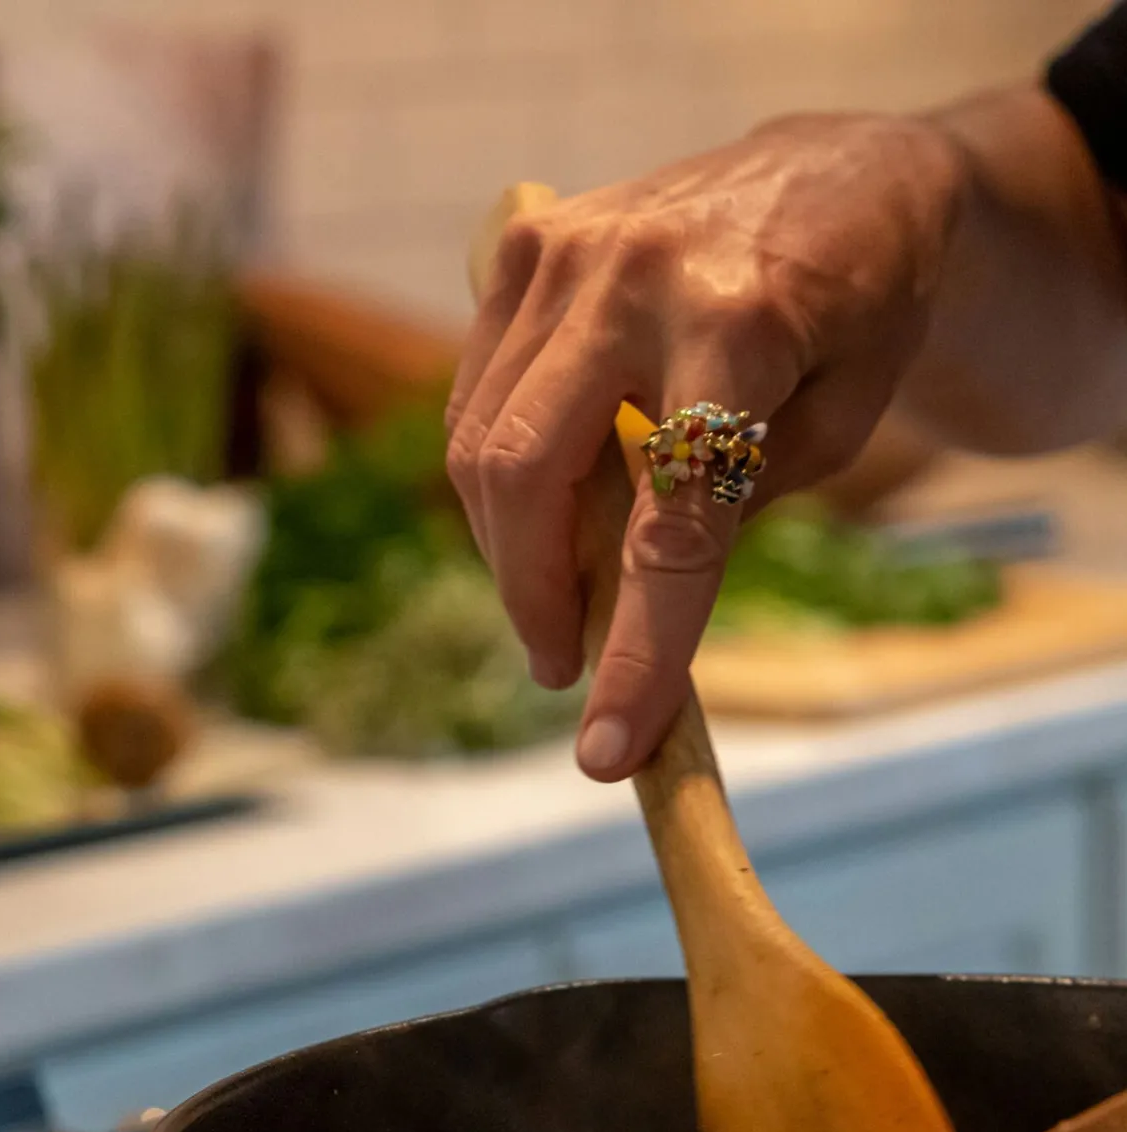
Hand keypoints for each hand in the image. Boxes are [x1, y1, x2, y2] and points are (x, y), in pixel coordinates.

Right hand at [446, 113, 964, 778]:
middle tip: (564, 666)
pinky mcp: (528, 246)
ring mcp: (567, 250)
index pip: (670, 526)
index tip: (608, 751)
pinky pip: (477, 391)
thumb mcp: (838, 425)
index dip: (637, 650)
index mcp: (741, 322)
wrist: (840, 174)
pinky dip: (497, 473)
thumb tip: (620, 606)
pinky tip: (539, 512)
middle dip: (535, 598)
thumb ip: (726, 510)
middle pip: (529, 478)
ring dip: (509, 547)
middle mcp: (636, 276)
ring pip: (483, 441)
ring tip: (558, 599)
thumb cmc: (860, 312)